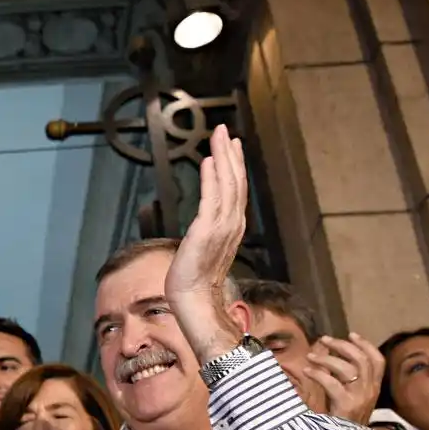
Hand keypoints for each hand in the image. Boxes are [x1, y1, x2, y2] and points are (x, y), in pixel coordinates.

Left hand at [164, 124, 248, 361]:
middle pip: (235, 181)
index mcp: (233, 227)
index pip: (236, 189)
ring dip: (222, 158)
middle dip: (230, 154)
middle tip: (224, 130)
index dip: (234, 165)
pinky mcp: (206, 231)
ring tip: (218, 137)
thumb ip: (211, 232)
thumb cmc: (195, 279)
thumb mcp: (206, 249)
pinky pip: (211, 198)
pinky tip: (208, 160)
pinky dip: (212, 178)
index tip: (231, 145)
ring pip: (227, 185)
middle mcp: (232, 224)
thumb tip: (206, 223)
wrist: (192, 299)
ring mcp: (221, 227)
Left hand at [306, 332, 385, 425]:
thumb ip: (344, 379)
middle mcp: (371, 391)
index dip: (366, 345)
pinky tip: (306, 372)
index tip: (351, 334)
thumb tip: (329, 355)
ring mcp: (360, 398)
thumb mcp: (350, 398)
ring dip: (327, 359)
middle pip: (362, 360)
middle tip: (324, 340)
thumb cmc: (343, 421)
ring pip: (348, 369)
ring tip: (311, 357)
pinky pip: (333, 383)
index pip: (378, 361)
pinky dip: (318, 374)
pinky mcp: (347, 405)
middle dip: (342, 346)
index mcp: (374, 388)